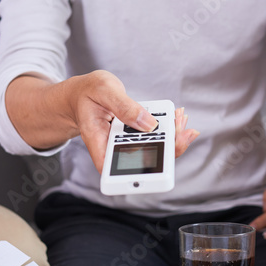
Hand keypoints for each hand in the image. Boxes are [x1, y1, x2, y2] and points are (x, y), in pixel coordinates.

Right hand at [66, 71, 198, 172]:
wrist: (84, 93)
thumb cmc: (88, 92)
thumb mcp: (104, 90)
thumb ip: (124, 106)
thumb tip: (149, 125)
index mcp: (97, 141)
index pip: (113, 170)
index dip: (137, 174)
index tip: (158, 160)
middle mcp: (112, 148)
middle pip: (140, 162)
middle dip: (166, 148)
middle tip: (182, 129)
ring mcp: (124, 144)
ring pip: (151, 151)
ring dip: (171, 137)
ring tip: (180, 118)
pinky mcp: (134, 137)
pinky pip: (153, 139)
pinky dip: (167, 129)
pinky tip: (176, 117)